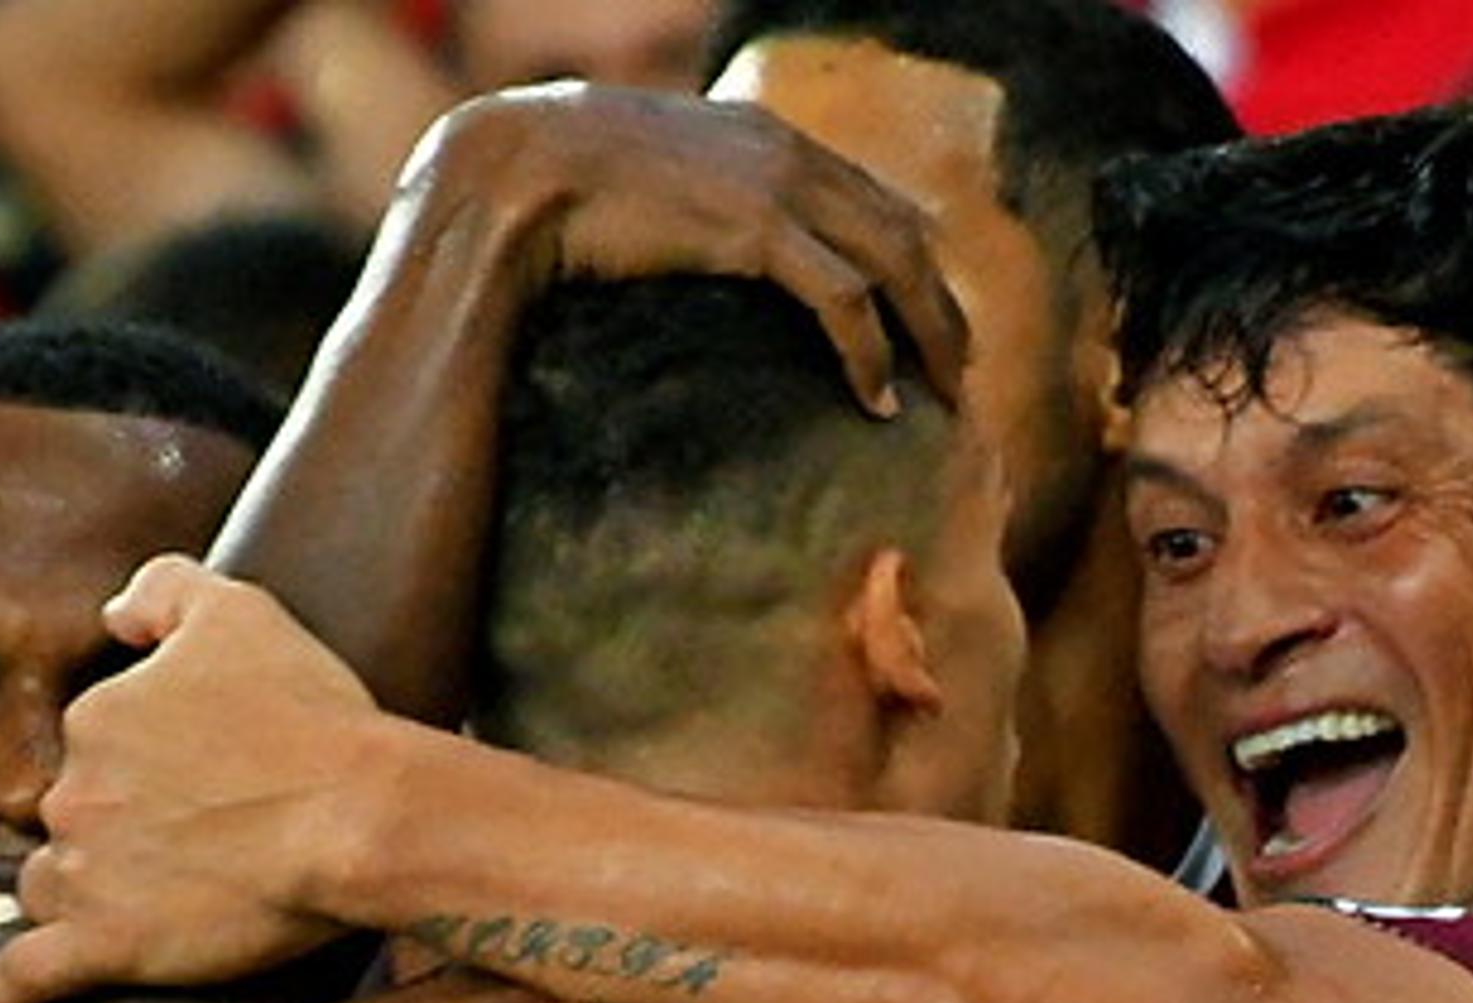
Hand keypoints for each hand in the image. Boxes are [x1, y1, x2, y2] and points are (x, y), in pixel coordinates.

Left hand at [0, 556, 417, 1002]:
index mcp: (99, 718)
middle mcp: (74, 792)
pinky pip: (30, 973)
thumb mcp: (243, 610)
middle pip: (71, 818)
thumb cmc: (313, 718)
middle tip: (191, 844)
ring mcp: (84, 872)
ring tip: (138, 909)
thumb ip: (164, 589)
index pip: (95, 746)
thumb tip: (112, 612)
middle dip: (115, 830)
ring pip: (51, 887)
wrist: (357, 815)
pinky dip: (11, 992)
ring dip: (80, 894)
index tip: (197, 782)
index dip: (145, 766)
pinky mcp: (105, 945)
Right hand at [413, 82, 970, 415]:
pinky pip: (843, 298)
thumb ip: (691, 205)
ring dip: (927, 334)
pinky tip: (879, 399)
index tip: (927, 321)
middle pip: (902, 230)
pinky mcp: (756, 228)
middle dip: (941, 305)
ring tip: (943, 396)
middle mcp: (786, 148)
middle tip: (961, 372)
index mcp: (765, 133)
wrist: (511, 170)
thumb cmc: (555, 185)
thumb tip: (687, 249)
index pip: (871, 198)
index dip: (911, 263)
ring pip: (893, 262)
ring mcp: (776, 182)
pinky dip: (872, 352)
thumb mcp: (646, 182)